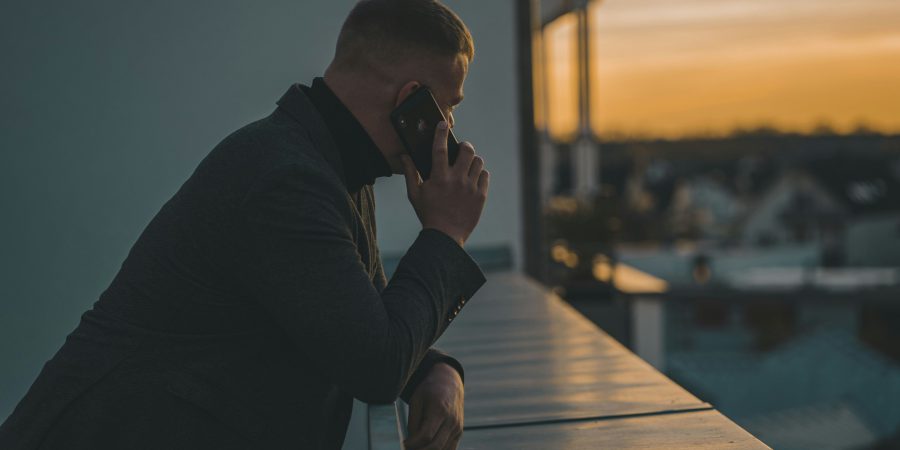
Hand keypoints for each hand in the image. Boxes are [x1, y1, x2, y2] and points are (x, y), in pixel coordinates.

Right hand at [401, 121, 488, 246]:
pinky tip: (473, 178)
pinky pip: (485, 176)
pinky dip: (480, 174)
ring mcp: (470, 188)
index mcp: (438, 178)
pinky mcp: (480, 196)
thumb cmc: (428, 214)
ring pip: (478, 162)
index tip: (442, 124)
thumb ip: (410, 173)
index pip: (440, 149)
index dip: (440, 133)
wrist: (445, 237)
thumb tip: (404, 156)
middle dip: (464, 146)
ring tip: (467, 165)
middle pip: (466, 151)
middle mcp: (456, 180)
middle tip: (461, 149)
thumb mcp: (415, 194)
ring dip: (472, 160)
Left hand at [404, 363, 464, 449]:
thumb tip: (410, 443)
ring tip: (417, 446)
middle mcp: (452, 421)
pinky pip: (449, 449)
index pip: (426, 435)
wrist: (449, 382)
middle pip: (435, 446)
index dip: (413, 443)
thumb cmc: (430, 390)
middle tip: (409, 448)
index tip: (404, 443)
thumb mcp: (416, 400)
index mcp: (440, 410)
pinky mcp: (459, 432)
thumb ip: (413, 422)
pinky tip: (427, 446)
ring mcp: (457, 428)